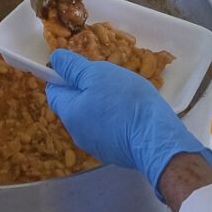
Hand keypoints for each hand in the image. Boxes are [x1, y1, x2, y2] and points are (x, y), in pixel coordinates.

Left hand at [45, 49, 211, 197]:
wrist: (157, 139)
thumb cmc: (125, 102)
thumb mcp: (97, 74)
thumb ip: (73, 67)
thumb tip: (55, 59)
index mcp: (69, 113)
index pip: (54, 91)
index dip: (64, 75)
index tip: (82, 68)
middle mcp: (77, 133)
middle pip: (75, 103)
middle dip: (88, 88)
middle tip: (109, 79)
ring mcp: (96, 145)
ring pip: (93, 115)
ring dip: (103, 102)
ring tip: (124, 95)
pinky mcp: (114, 151)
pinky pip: (109, 128)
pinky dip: (116, 118)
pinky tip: (132, 112)